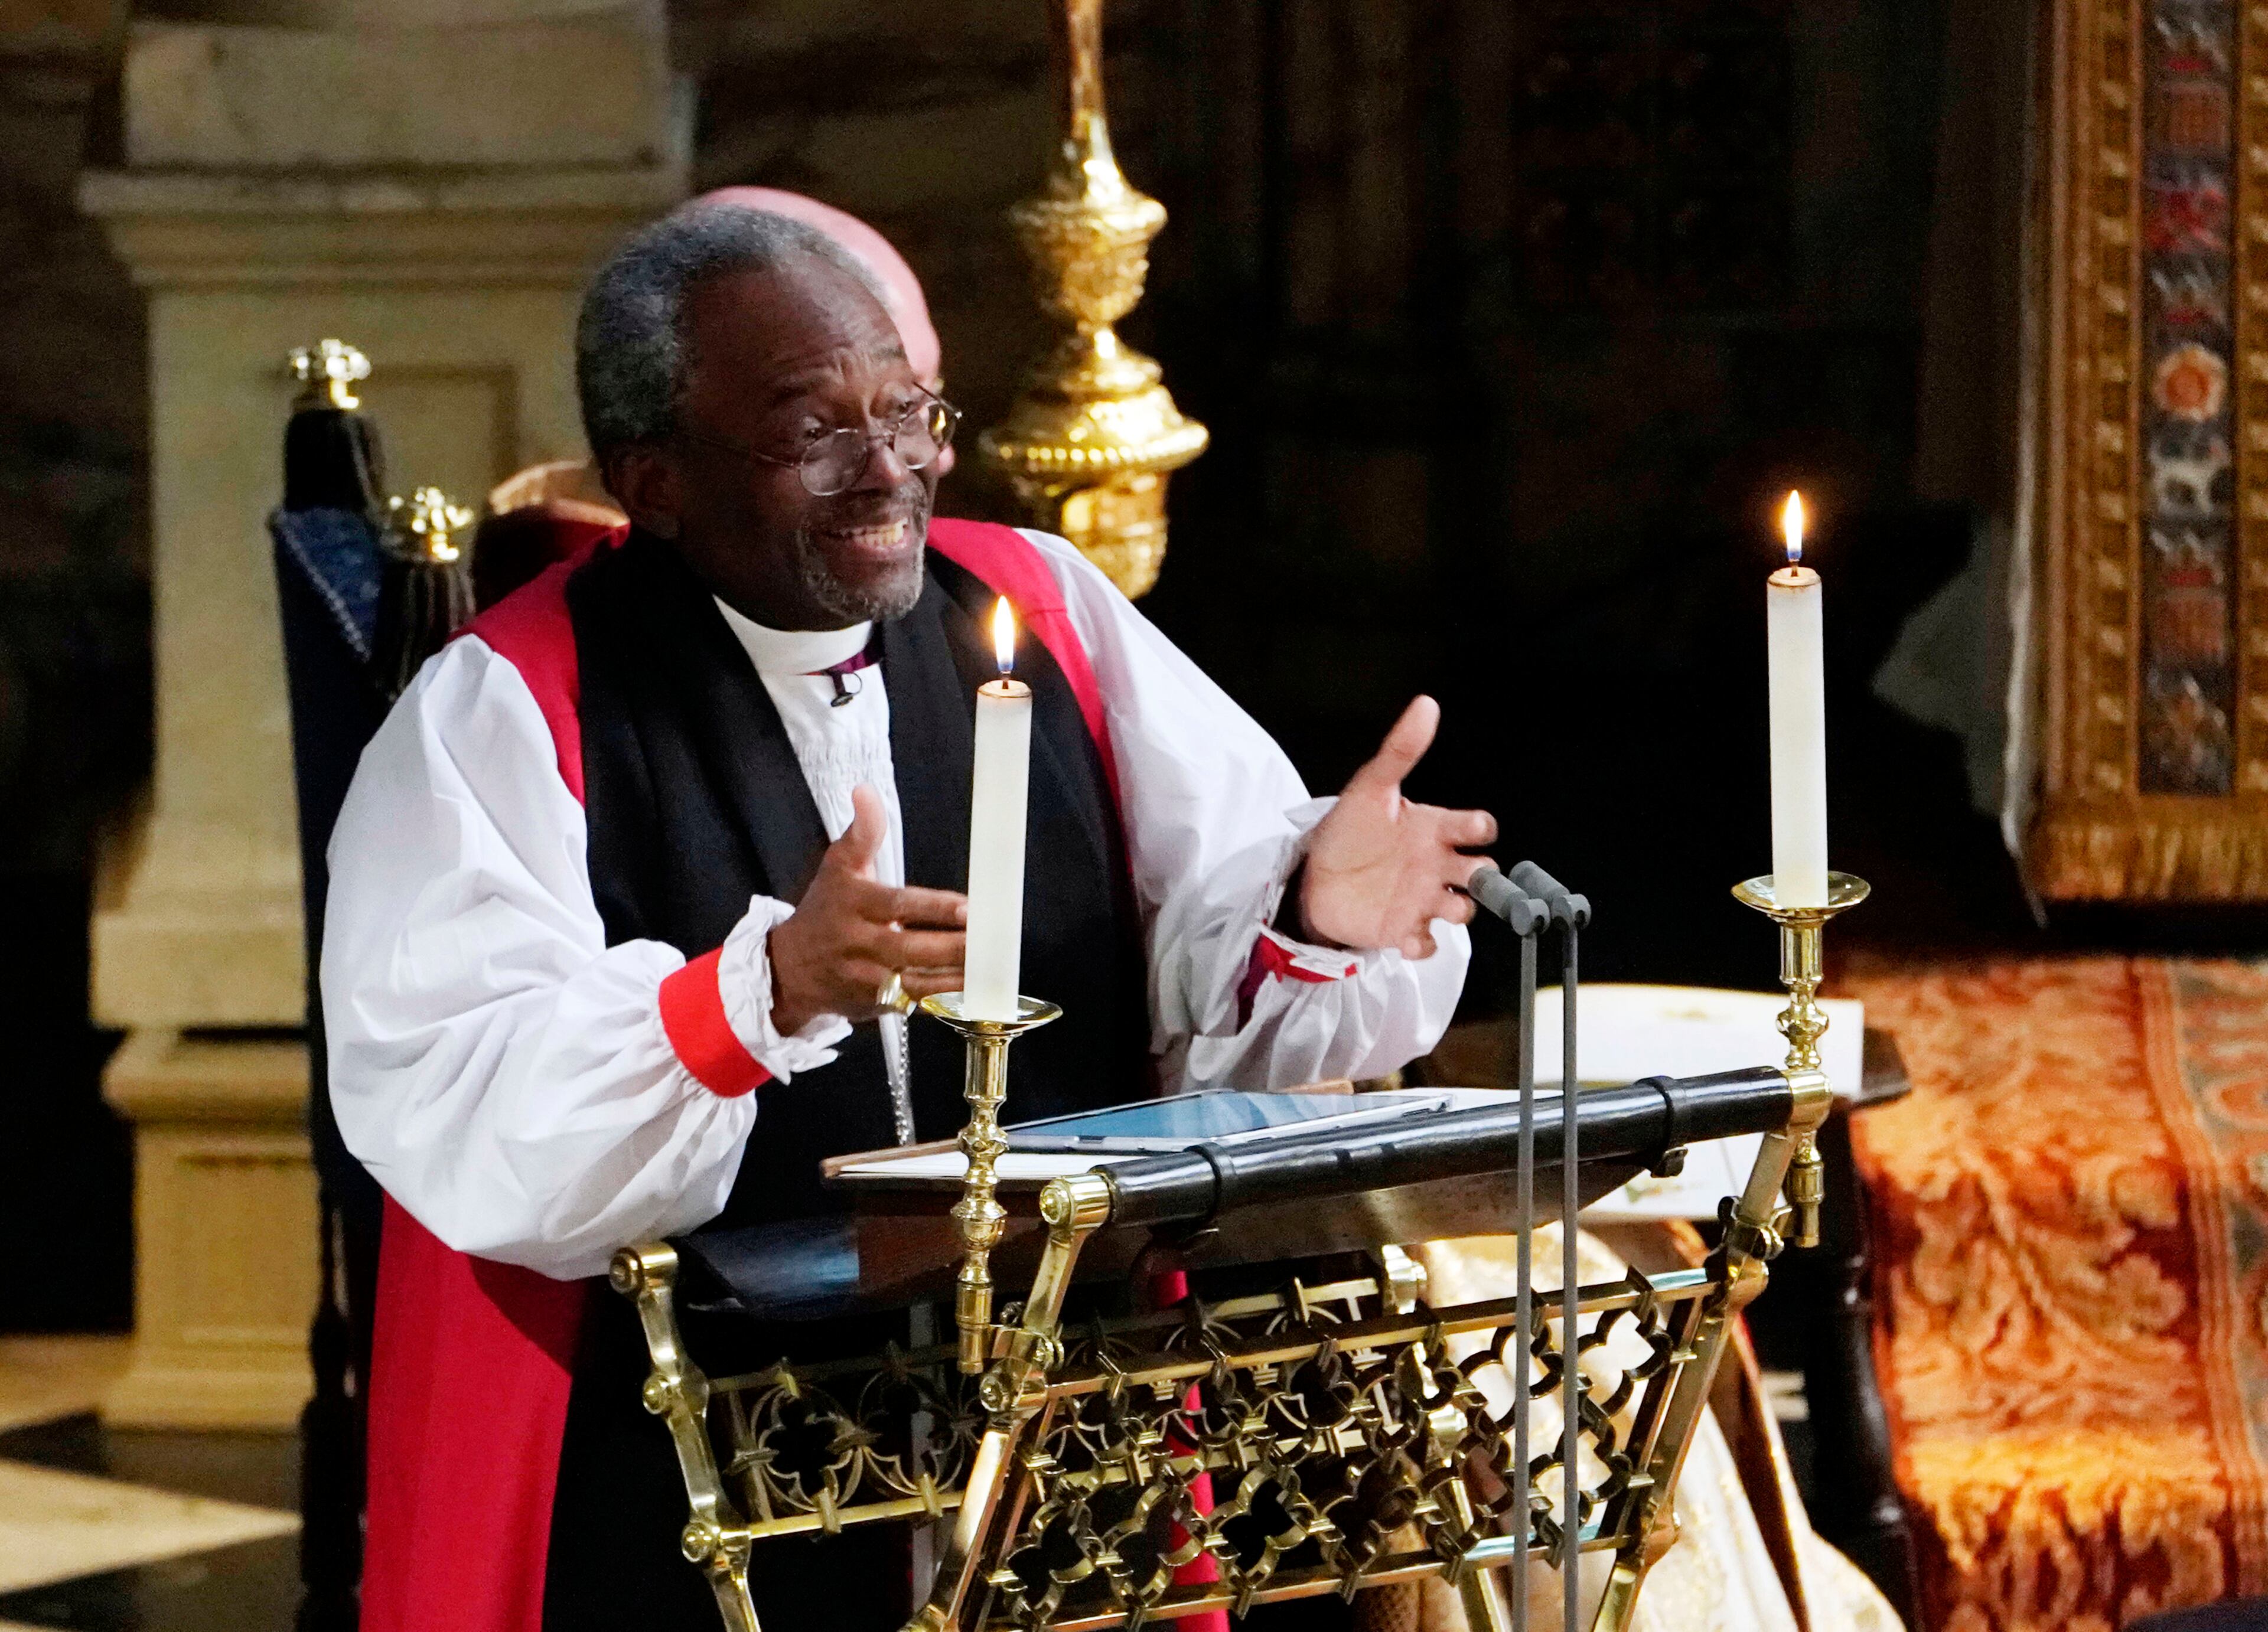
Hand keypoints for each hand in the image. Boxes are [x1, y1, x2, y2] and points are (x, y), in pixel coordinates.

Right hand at [768, 785, 967, 1033]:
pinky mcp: (876, 1006)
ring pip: (917, 983)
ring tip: (991, 966)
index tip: (967, 907)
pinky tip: (973, 990)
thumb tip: (866, 791)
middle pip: (911, 949)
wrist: (788, 970)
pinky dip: (944, 999)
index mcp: (854, 905)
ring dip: (956, 977)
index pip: (898, 905)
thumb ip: (862, 833)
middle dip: (953, 947)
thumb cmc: (822, 913)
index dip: (934, 908)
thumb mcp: (837, 868)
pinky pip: (915, 1004)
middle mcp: (859, 944)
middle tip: (990, 940)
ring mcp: (867, 979)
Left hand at [1298, 696, 1496, 958]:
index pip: (1478, 827)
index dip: (1479, 828)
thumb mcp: (1371, 785)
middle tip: (1466, 875)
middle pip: (1483, 873)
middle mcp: (1435, 864)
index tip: (1467, 828)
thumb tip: (1425, 705)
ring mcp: (1422, 898)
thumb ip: (1400, 749)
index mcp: (1434, 828)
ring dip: (1456, 909)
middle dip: (1483, 877)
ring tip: (1434, 904)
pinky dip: (1424, 944)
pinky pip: (1428, 944)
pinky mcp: (1402, 929)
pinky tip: (1407, 935)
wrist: (1310, 874)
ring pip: (1461, 910)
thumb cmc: (1346, 829)